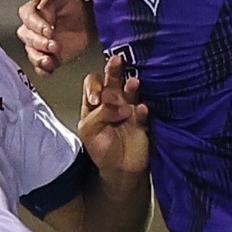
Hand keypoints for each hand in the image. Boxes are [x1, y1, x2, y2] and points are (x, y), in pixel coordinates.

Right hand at [17, 0, 94, 74]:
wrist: (89, 20)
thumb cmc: (74, 5)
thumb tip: (41, 10)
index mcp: (32, 10)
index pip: (27, 17)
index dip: (36, 25)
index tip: (49, 30)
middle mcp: (32, 29)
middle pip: (27, 37)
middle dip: (39, 43)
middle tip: (54, 45)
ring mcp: (39, 45)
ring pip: (31, 53)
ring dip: (39, 58)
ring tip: (50, 61)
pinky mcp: (47, 57)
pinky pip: (40, 67)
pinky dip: (43, 70)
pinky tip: (50, 69)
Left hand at [77, 51, 148, 177]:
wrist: (120, 170)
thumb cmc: (101, 149)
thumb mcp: (89, 131)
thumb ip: (98, 114)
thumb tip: (116, 104)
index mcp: (94, 103)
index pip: (92, 83)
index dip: (94, 86)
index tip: (97, 99)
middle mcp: (112, 101)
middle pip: (113, 80)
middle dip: (114, 70)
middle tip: (117, 61)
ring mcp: (128, 108)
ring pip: (130, 91)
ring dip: (131, 86)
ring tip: (132, 83)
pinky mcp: (141, 120)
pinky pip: (142, 111)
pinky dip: (141, 110)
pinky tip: (140, 109)